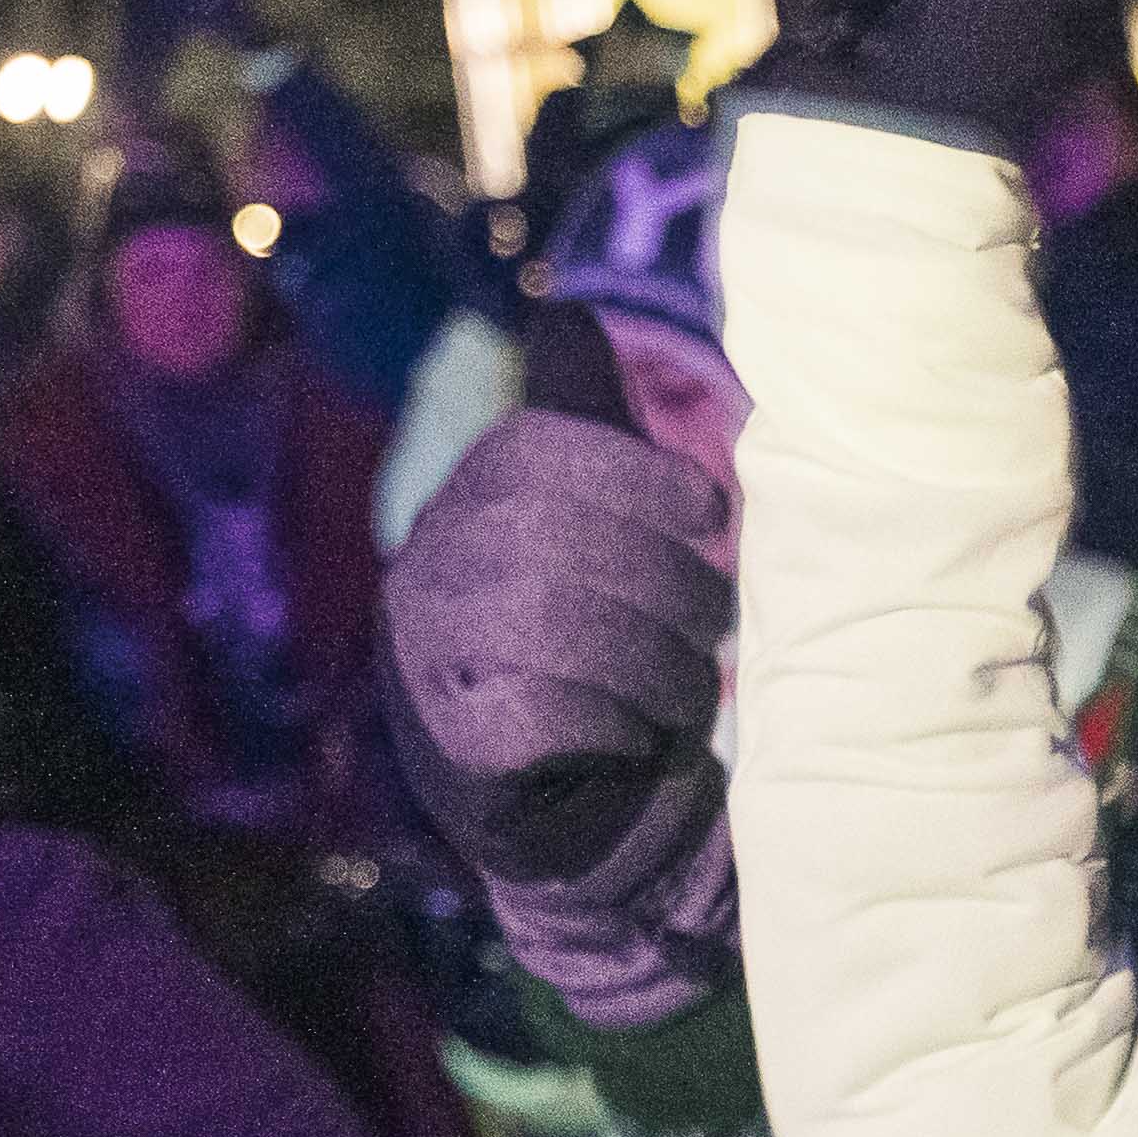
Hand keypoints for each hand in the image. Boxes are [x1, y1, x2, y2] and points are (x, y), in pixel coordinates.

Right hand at [382, 406, 738, 1027]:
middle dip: (660, 578)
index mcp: (461, 513)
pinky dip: (618, 725)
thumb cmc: (610, 662)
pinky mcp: (455, 758)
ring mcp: (425, 671)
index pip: (535, 452)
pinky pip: (546, 714)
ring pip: (552, 621)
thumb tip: (560, 308)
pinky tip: (638, 741)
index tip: (712, 517)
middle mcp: (424, 581)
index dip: (636, 474)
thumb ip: (583, 429)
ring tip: (684, 689)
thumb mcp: (604, 531)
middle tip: (713, 624)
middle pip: (550, 534)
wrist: (594, 828)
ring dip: (654, 659)